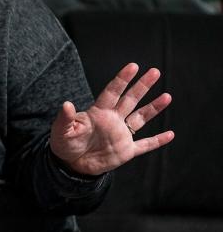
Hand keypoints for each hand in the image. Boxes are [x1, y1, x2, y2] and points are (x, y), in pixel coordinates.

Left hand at [50, 62, 173, 175]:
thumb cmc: (64, 144)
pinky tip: (170, 134)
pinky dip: (157, 141)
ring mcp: (121, 134)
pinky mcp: (126, 151)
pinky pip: (145, 145)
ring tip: (167, 96)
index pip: (112, 92)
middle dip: (142, 86)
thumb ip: (65, 118)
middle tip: (155, 72)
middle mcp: (112, 120)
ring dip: (153, 108)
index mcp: (98, 113)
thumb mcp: (61, 131)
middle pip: (130, 100)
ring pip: (140, 118)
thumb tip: (66, 104)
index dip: (122, 80)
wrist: (70, 164)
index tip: (133, 66)